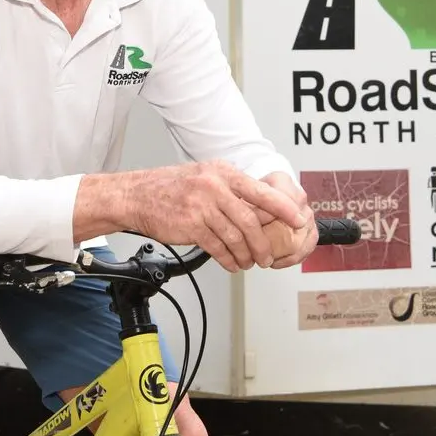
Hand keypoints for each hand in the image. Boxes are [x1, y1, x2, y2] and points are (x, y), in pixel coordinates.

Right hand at [124, 160, 308, 272]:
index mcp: (222, 172)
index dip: (283, 208)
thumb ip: (231, 190)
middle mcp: (214, 186)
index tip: (298, 219)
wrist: (136, 195)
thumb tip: (260, 209)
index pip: (261, 191)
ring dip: (246, 255)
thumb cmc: (171, 187)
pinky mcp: (192, 226)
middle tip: (268, 255)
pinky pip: (218, 248)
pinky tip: (231, 263)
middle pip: (251, 220)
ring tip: (248, 263)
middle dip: (264, 243)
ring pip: (236, 237)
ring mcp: (202, 206)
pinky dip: (228, 259)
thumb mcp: (205, 176)